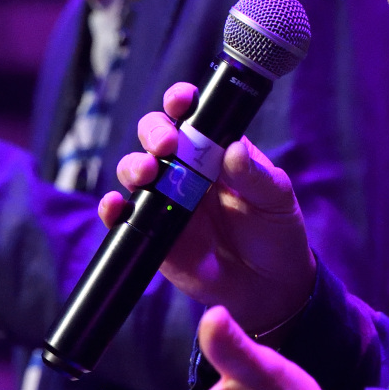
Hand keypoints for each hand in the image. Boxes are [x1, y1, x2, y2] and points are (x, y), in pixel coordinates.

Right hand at [99, 82, 316, 335]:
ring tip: (147, 173)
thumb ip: (255, 174)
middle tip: (167, 145)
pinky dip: (112, 209)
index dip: (181, 101)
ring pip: (134, 170)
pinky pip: (123, 217)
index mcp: (215, 150)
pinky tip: (116, 206)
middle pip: (155, 136)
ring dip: (133, 165)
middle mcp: (185, 169)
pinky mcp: (152, 233)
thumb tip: (233, 148)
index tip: (182, 101)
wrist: (268, 288)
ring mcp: (166, 200)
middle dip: (154, 131)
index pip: (192, 115)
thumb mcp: (276, 198)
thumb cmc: (275, 232)